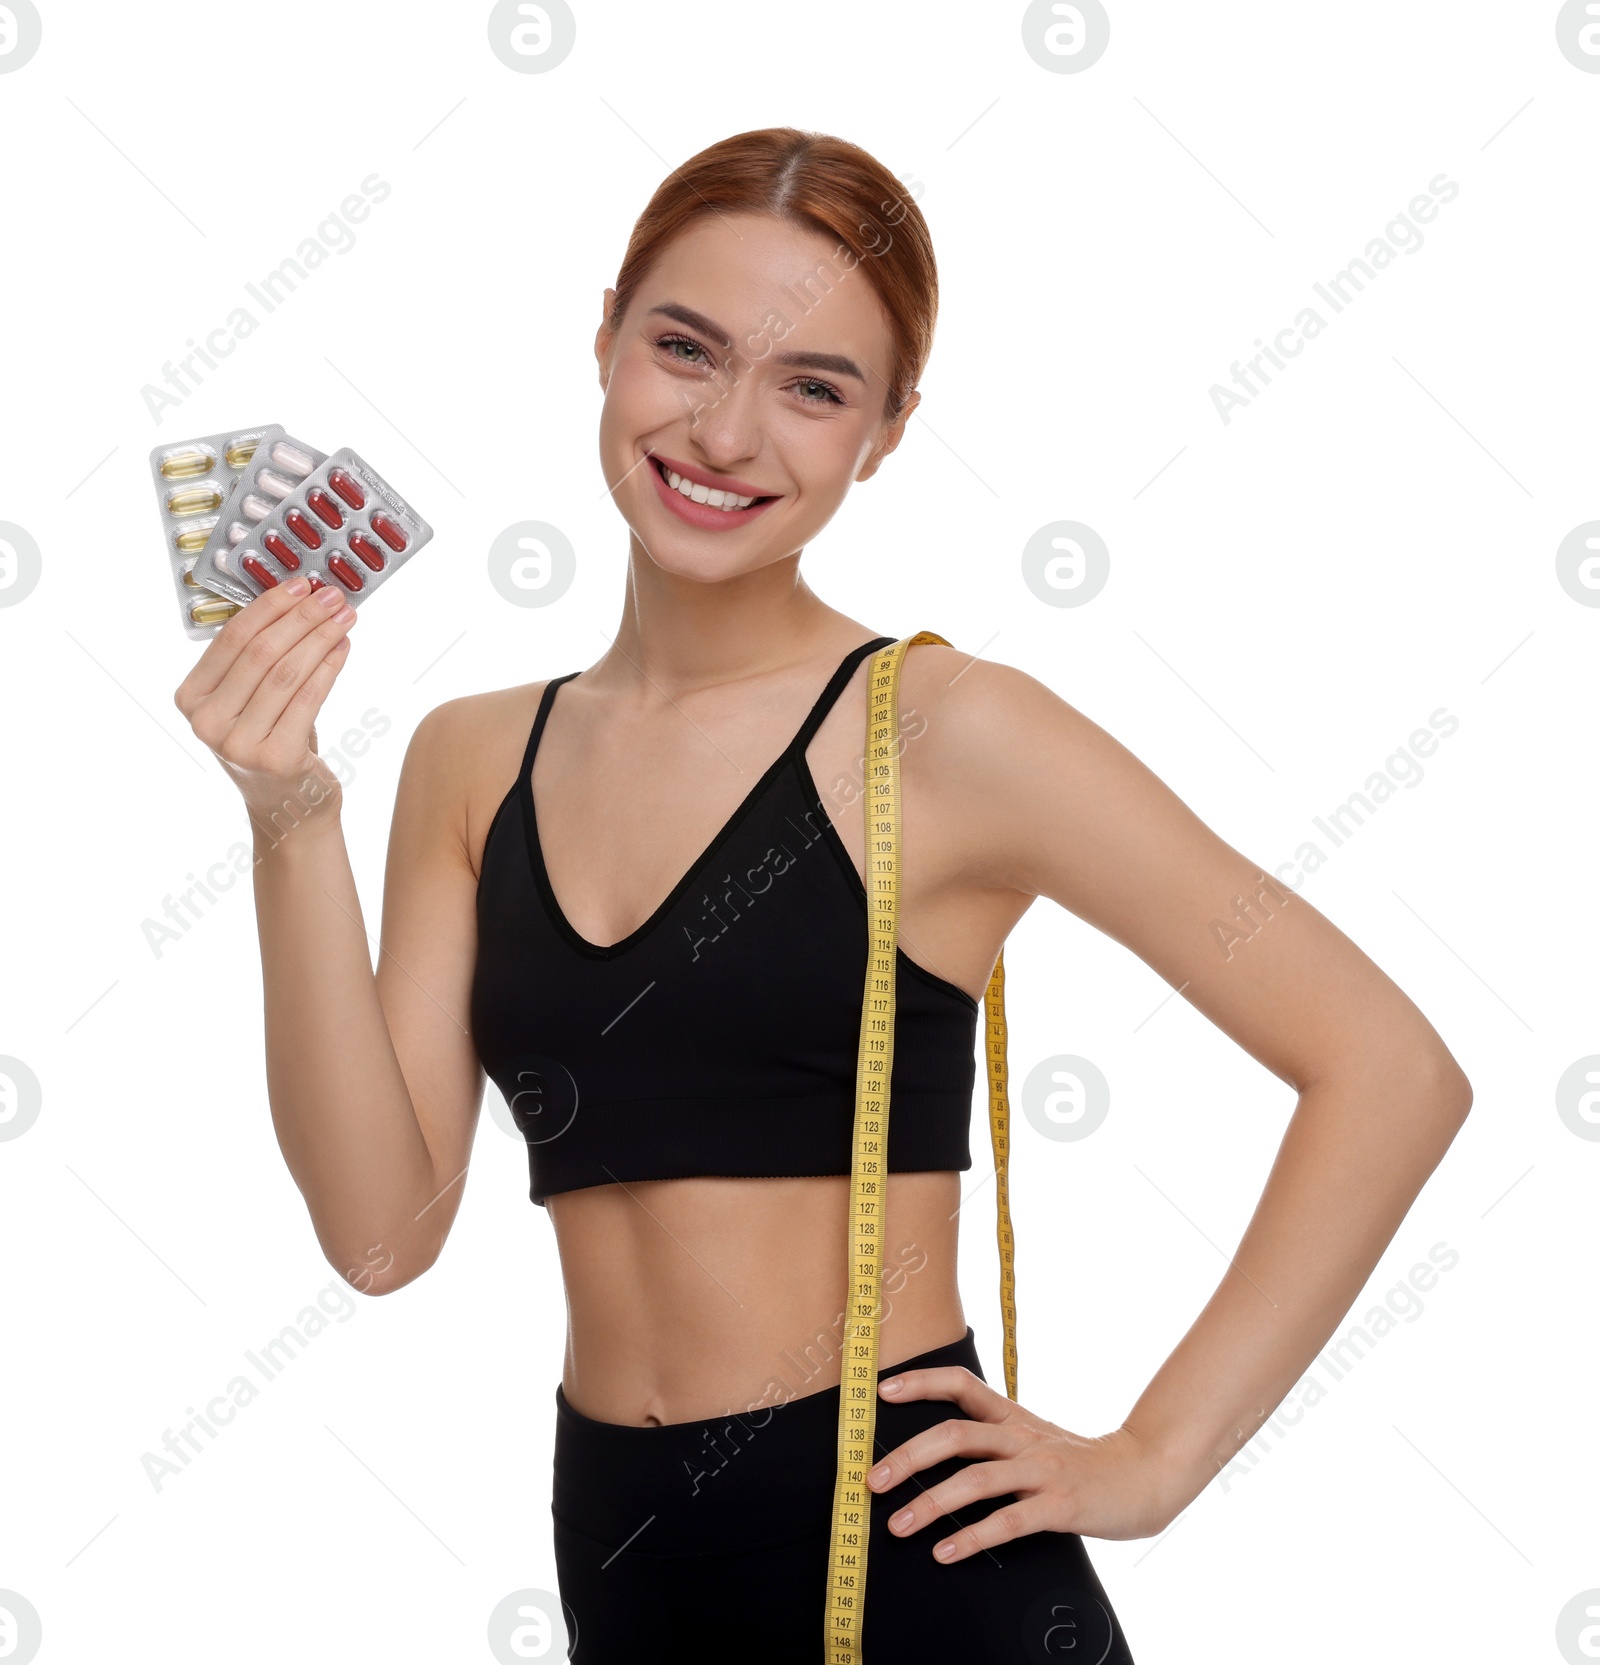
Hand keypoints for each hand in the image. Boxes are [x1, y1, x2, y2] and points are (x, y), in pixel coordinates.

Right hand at [174, 578, 357, 824]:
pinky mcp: (274, 758)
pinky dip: (329, 667)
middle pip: (259, 652)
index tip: (301, 584)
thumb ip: (258, 660)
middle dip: (301, 618)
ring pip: (285, 673)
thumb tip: (299, 601)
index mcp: (191, 699)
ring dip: (320, 638)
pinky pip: (307, 699)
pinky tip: (344, 648)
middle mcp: (206, 722)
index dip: (270, 607)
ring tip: (345, 618)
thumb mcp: (251, 701)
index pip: (231, 639)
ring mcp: (238, 743)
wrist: (289, 808)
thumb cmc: (272, 743)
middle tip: (332, 597)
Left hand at [867, 1363, 1180, 1561]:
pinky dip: (973, 1537)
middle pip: (956, 1434)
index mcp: (1013, 1416)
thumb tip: (934, 1452)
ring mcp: (1042, 1470)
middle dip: (909, 1455)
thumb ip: (994, 1439)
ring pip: (976, 1479)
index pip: (962, 1384)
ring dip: (931, 1502)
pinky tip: (946, 1552)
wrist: (1143, 1475)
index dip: (921, 1382)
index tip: (882, 1391)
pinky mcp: (1060, 1505)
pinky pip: (1009, 1521)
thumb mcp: (1034, 1437)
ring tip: (899, 1525)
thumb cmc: (1079, 1462)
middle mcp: (1022, 1437)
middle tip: (873, 1480)